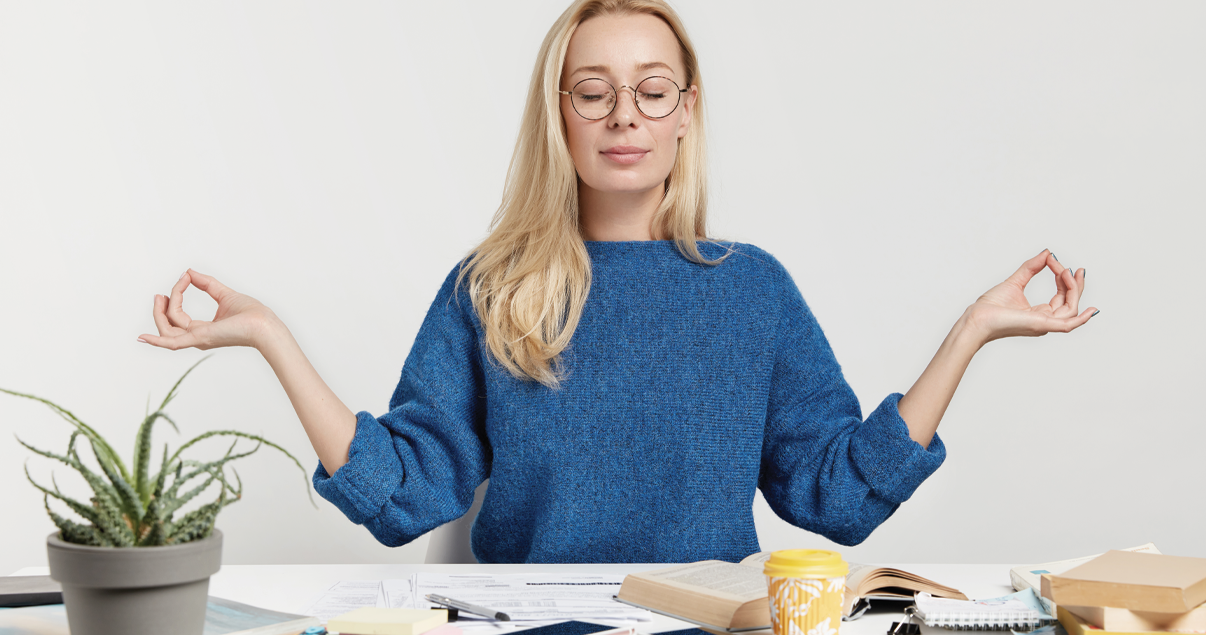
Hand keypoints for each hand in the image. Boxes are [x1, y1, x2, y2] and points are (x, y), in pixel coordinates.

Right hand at [138, 270, 278, 350]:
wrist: (264, 324)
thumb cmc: (251, 315)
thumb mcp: (224, 294)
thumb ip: (206, 284)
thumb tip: (188, 272)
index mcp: (202, 329)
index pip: (178, 315)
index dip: (176, 296)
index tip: (184, 278)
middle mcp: (197, 336)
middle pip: (169, 324)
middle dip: (161, 309)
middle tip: (161, 294)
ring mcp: (197, 339)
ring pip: (167, 329)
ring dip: (159, 314)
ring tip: (160, 297)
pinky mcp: (201, 338)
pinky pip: (172, 343)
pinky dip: (156, 341)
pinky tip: (142, 338)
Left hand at [965, 249, 1097, 344]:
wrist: (977, 318)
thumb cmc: (990, 307)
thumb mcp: (1015, 281)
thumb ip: (1032, 267)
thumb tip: (1047, 253)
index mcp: (1039, 313)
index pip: (1061, 296)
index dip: (1063, 278)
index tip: (1054, 261)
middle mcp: (1045, 320)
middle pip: (1070, 303)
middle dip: (1075, 285)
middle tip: (1075, 269)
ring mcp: (1044, 324)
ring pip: (1071, 309)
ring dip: (1074, 290)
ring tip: (1068, 272)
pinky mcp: (1041, 325)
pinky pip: (1068, 325)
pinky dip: (1082, 319)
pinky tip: (1092, 310)